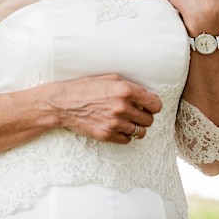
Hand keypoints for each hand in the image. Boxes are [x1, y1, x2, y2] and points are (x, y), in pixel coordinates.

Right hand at [44, 74, 161, 143]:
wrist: (62, 103)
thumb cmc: (86, 87)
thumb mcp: (110, 79)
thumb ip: (131, 87)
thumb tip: (148, 96)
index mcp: (125, 90)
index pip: (155, 104)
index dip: (154, 105)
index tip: (149, 105)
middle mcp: (122, 107)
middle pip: (149, 119)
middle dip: (145, 116)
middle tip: (136, 113)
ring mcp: (114, 123)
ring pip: (140, 132)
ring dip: (135, 127)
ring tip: (126, 121)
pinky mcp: (107, 135)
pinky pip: (127, 140)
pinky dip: (125, 135)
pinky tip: (117, 127)